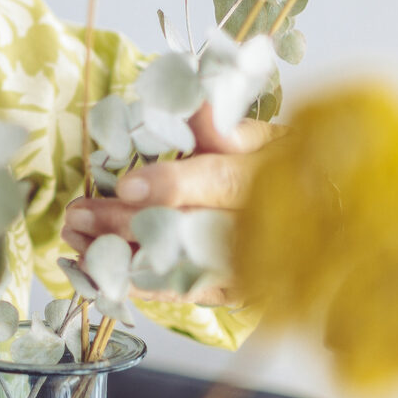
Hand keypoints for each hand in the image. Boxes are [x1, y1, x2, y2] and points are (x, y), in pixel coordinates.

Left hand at [61, 105, 274, 303]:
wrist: (323, 224)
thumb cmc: (282, 169)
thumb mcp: (262, 138)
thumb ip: (223, 125)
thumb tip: (198, 102)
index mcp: (267, 177)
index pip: (218, 183)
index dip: (172, 185)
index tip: (125, 184)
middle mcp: (260, 229)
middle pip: (187, 230)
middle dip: (125, 224)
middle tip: (76, 215)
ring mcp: (247, 269)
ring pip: (177, 267)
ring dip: (120, 256)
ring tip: (75, 241)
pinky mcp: (234, 294)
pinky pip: (179, 292)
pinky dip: (135, 284)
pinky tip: (97, 272)